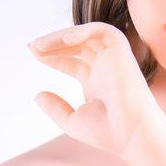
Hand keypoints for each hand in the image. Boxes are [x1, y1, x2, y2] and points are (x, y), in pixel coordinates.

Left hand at [27, 22, 157, 161]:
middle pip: (76, 45)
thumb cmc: (108, 133)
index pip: (72, 60)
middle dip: (52, 44)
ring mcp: (113, 60)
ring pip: (86, 35)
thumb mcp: (72, 121)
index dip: (52, 56)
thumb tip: (36, 95)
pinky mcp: (122, 53)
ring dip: (62, 37)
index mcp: (96, 82)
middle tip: (31, 47)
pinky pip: (103, 31)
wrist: (133, 135)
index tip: (33, 54)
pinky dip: (84, 31)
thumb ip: (55, 108)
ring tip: (39, 45)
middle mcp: (105, 68)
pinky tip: (64, 41)